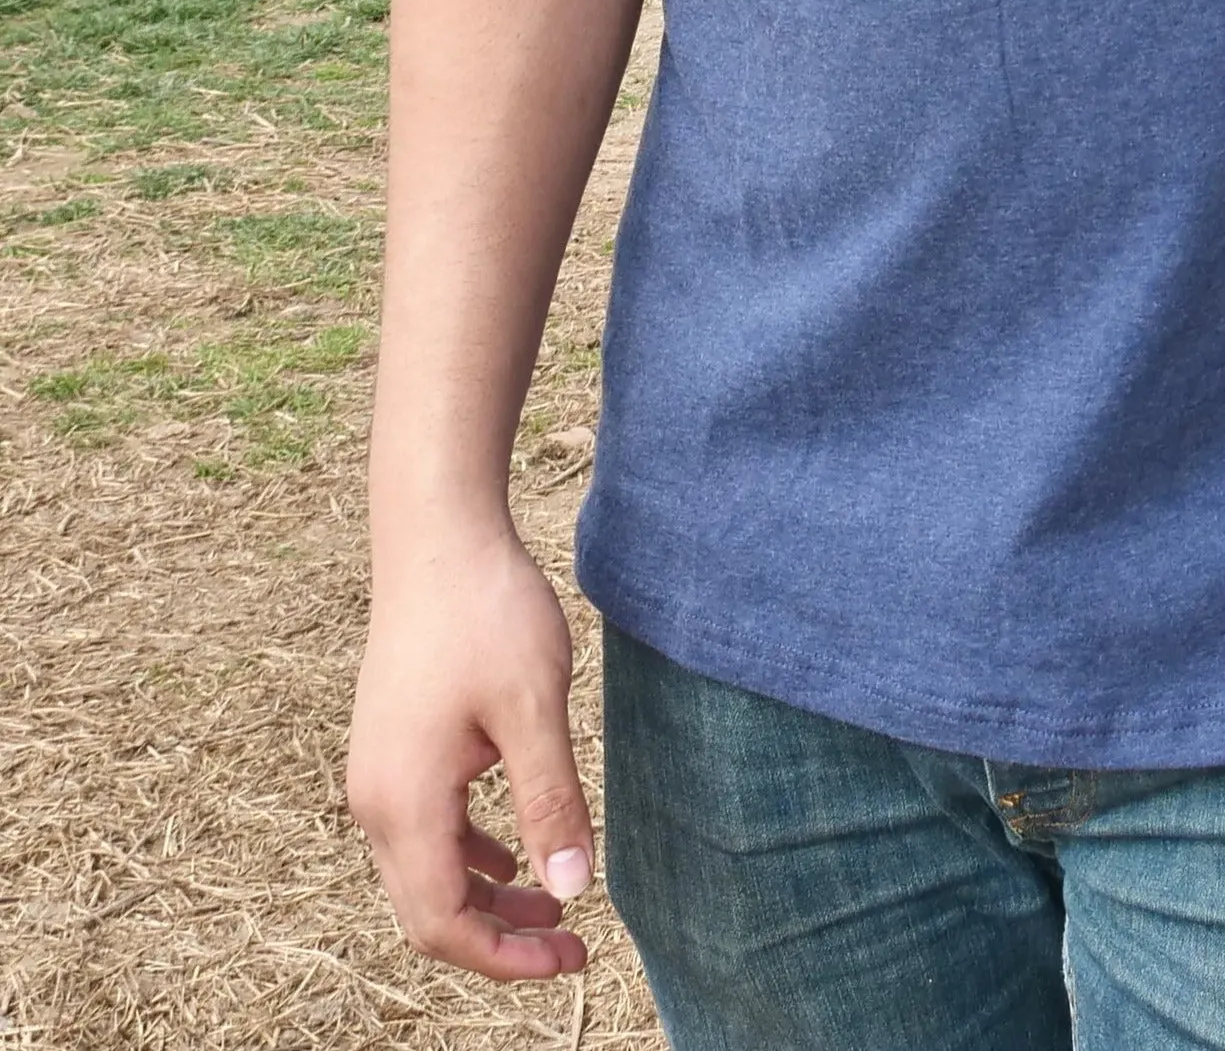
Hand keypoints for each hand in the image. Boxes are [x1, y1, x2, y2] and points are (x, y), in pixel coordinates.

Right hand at [346, 527, 595, 980]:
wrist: (436, 539)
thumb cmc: (488, 614)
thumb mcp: (535, 708)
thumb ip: (551, 801)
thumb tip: (574, 890)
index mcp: (403, 805)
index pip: (443, 923)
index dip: (506, 956)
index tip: (573, 958)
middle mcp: (376, 803)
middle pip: (428, 911)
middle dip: (500, 938)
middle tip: (575, 944)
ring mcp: (379, 776)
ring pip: (426, 873)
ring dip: (487, 897)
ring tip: (559, 902)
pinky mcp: (394, 750)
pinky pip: (425, 832)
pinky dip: (469, 856)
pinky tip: (514, 854)